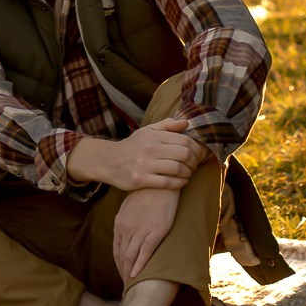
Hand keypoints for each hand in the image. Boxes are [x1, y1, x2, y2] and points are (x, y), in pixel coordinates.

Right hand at [67, 120, 203, 191]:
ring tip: (188, 173)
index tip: (197, 154)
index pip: (184, 140)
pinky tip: (182, 182)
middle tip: (194, 165)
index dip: (196, 148)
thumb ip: (167, 125)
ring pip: (177, 169)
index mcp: (153, 136)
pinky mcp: (140, 180)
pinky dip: (179, 183)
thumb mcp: (147, 132)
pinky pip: (167, 182)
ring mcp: (144, 165)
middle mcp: (149, 149)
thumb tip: (187, 123)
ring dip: (188, 173)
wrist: (109, 161)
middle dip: (194, 161)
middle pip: (184, 154)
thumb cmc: (132, 146)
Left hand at [114, 187, 179, 279]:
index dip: (118, 264)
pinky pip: (145, 252)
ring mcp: (140, 230)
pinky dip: (140, 265)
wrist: (160, 184)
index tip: (122, 274)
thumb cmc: (147, 194)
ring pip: (131, 256)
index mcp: (120, 224)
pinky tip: (137, 275)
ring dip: (129, 272)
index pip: (116, 249)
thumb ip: (125, 221)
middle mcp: (126, 229)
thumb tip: (124, 232)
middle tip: (126, 285)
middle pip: (122, 256)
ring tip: (132, 285)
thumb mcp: (129, 207)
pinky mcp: (155, 231)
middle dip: (123, 271)